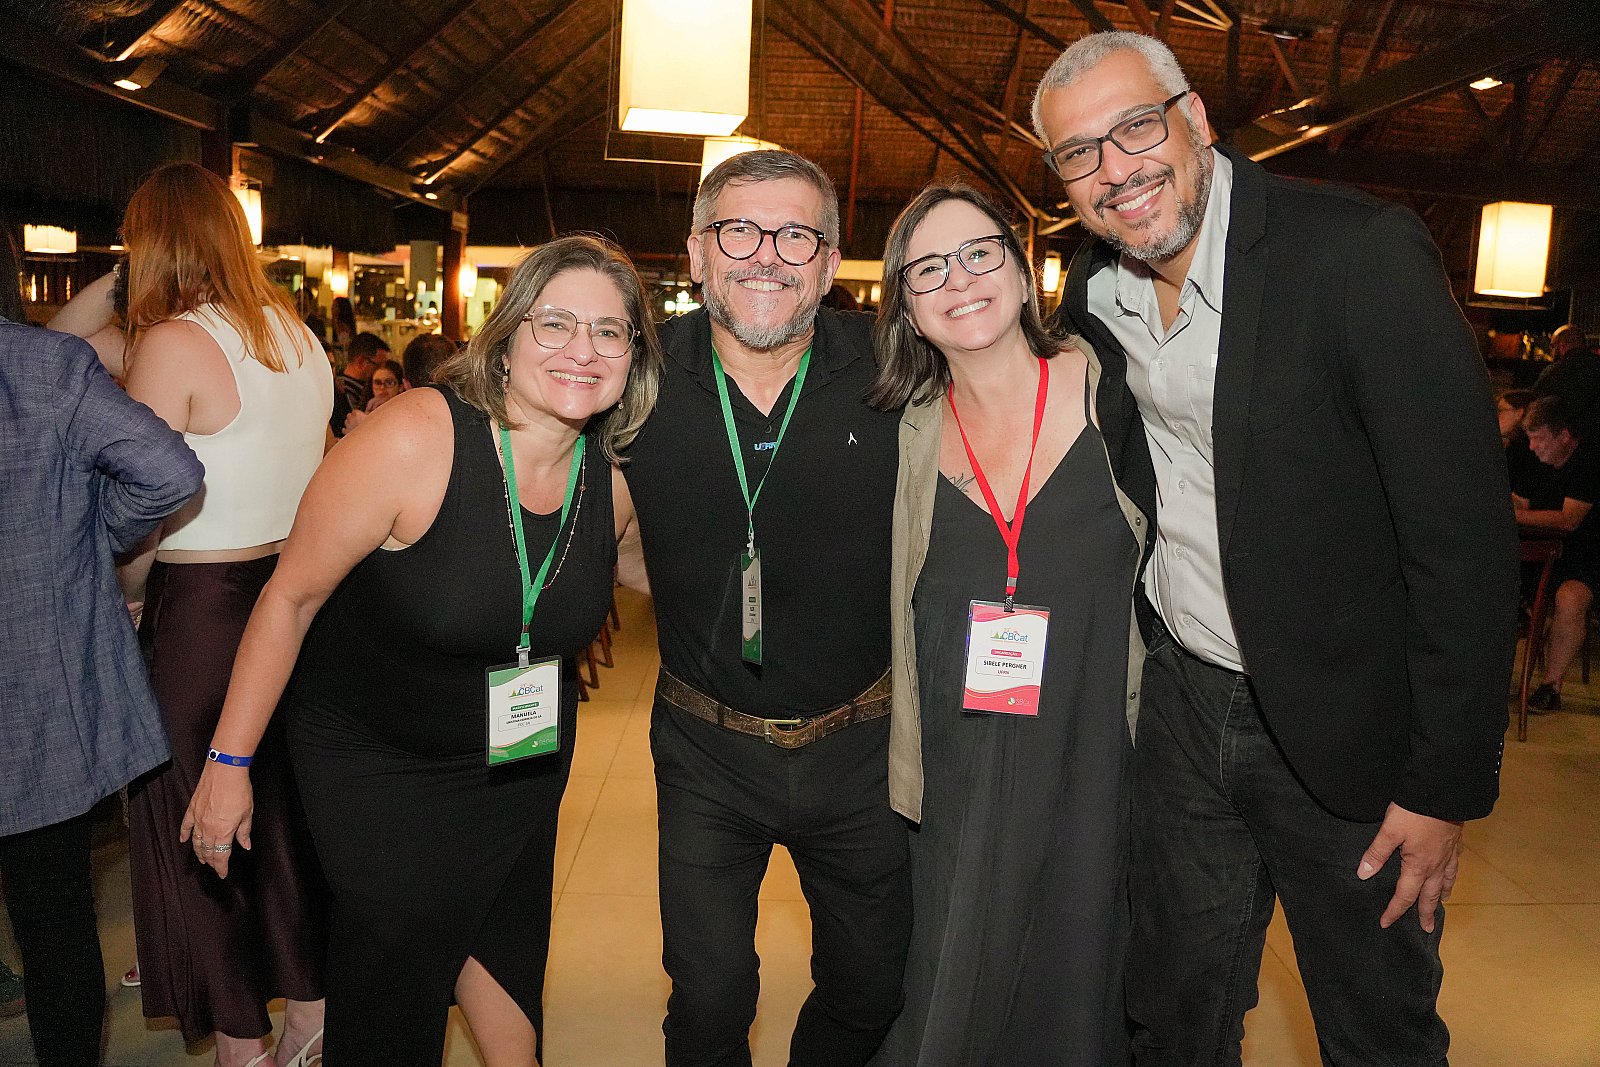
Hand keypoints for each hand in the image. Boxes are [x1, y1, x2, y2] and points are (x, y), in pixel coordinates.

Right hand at [179, 762, 253, 878]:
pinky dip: (185, 835)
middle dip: (211, 861)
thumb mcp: (247, 813)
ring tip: (202, 859)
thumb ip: (244, 832)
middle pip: (208, 851)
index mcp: (223, 832)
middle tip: (215, 867)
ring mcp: (198, 819)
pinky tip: (184, 841)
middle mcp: (208, 829)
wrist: (225, 770)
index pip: (220, 856)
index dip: (221, 867)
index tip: (223, 874)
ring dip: (199, 852)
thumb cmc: (239, 790)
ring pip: (196, 842)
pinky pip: (186, 826)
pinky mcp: (192, 809)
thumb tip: (245, 845)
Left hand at [1356, 802, 1463, 931]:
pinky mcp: (1455, 843)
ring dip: (1441, 895)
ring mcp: (1448, 855)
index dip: (1394, 910)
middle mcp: (1436, 865)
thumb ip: (1376, 853)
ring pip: (1446, 882)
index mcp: (1418, 866)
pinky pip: (1454, 867)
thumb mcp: (1390, 831)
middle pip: (1430, 895)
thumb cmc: (1414, 812)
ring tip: (1440, 904)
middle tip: (1427, 928)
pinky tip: (1450, 874)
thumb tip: (1363, 875)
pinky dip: (1451, 876)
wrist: (1442, 793)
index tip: (1386, 923)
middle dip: (1426, 913)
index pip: (1404, 895)